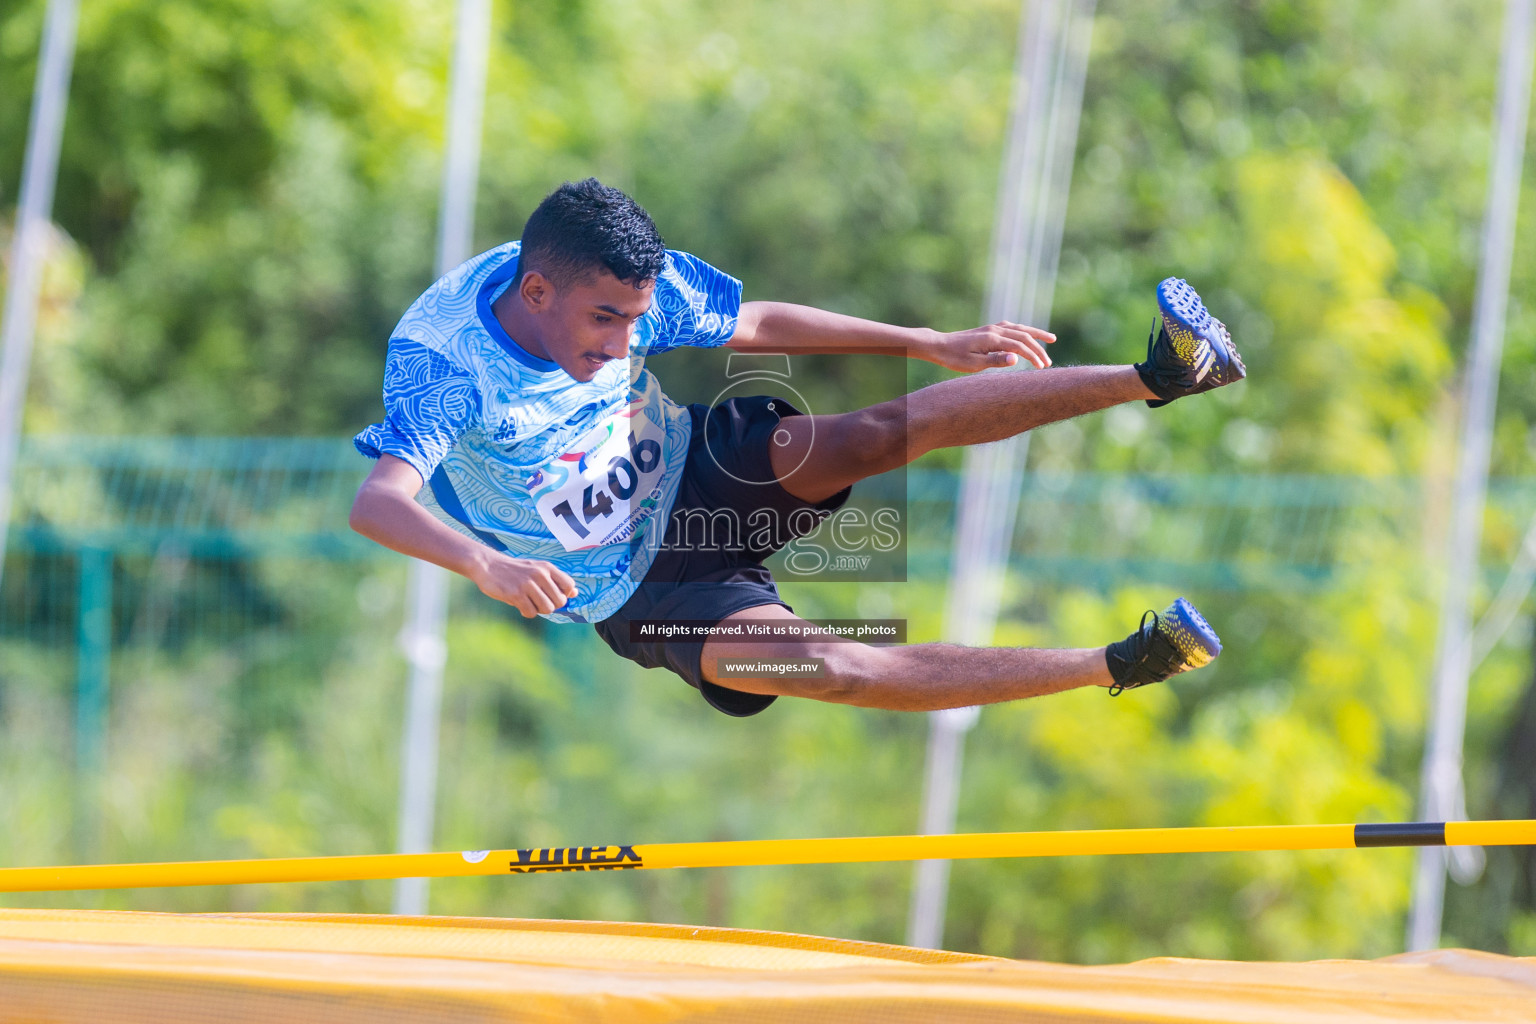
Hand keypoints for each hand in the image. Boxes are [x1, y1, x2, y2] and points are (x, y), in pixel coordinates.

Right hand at [471, 555, 577, 617]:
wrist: (487, 565)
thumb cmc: (515, 570)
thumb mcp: (537, 569)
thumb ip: (555, 580)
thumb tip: (575, 593)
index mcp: (547, 567)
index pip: (569, 585)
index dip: (564, 595)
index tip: (551, 595)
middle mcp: (540, 574)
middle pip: (560, 601)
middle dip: (550, 605)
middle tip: (537, 601)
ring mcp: (528, 584)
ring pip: (547, 609)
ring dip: (539, 610)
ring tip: (529, 603)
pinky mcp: (516, 594)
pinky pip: (531, 613)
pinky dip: (526, 612)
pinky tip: (519, 605)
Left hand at [926, 322, 1054, 371]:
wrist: (938, 345)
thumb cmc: (954, 358)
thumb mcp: (973, 364)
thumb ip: (996, 360)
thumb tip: (1016, 358)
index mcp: (992, 339)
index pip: (1019, 346)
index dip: (1033, 356)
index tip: (1042, 367)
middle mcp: (994, 330)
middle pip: (1024, 336)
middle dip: (1039, 348)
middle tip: (1049, 362)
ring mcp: (992, 328)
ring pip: (1020, 328)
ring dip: (1036, 334)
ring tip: (1051, 340)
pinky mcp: (988, 329)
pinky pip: (1012, 327)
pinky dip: (1023, 331)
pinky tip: (1027, 334)